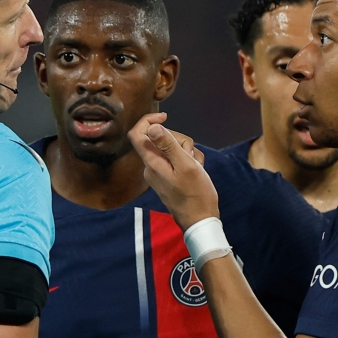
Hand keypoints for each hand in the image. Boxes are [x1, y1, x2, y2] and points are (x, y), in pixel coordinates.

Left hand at [128, 113, 218, 230]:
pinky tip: (196, 170)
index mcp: (152, 162)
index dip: (149, 120)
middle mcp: (151, 166)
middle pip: (159, 139)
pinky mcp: (166, 177)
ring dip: (186, 151)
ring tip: (196, 165)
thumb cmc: (195, 194)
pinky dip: (187, 161)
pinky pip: (174, 160)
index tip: (165, 118)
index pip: (137, 133)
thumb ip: (168, 145)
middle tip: (190, 154)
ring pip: (170, 149)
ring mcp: (158, 172)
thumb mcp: (185, 165)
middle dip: (178, 140)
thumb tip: (152, 127)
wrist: (200, 219)